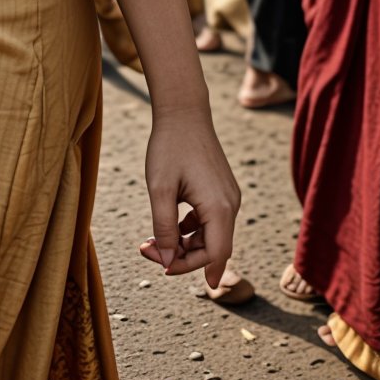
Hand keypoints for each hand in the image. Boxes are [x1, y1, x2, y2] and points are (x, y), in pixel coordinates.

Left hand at [138, 107, 239, 287]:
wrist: (183, 111)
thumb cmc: (170, 147)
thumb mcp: (160, 189)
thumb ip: (164, 227)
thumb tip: (166, 259)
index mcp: (220, 208)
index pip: (214, 255)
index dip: (189, 267)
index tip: (161, 267)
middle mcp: (231, 205)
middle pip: (212, 248)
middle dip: (181, 255)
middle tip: (148, 250)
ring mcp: (228, 197)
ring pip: (210, 235)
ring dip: (184, 243)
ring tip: (153, 240)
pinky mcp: (221, 190)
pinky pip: (210, 220)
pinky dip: (190, 229)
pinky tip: (169, 225)